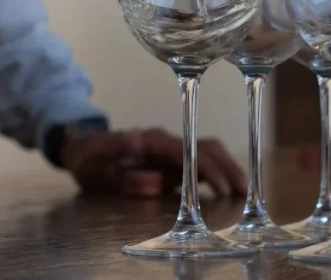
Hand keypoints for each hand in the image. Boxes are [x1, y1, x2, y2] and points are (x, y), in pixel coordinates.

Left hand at [60, 128, 245, 198]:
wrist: (85, 148)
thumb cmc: (90, 157)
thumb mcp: (96, 159)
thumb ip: (118, 157)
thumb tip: (144, 155)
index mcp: (149, 140)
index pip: (184, 151)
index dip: (204, 167)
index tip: (222, 186)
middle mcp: (165, 140)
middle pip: (203, 147)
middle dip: (225, 167)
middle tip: (244, 191)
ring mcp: (170, 148)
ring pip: (207, 151)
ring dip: (227, 167)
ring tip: (245, 190)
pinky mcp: (172, 158)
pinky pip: (200, 159)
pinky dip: (219, 170)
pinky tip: (231, 186)